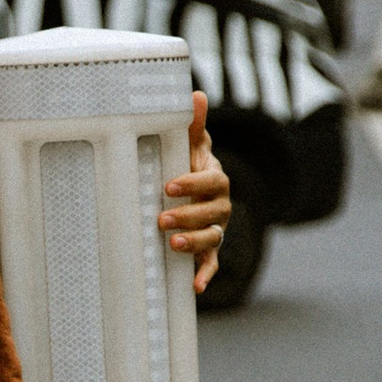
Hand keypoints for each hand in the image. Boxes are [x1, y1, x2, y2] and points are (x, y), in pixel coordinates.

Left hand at [162, 90, 231, 296]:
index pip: (211, 180)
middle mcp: (221, 205)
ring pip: (212, 238)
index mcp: (216, 178)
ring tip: (172, 244)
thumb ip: (193, 124)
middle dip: (188, 215)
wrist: (197, 189)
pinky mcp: (209, 250)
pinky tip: (194, 287)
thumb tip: (195, 94)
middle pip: (212, 212)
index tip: (169, 185)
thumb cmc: (189, 162)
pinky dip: (205, 275)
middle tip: (161, 219)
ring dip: (194, 242)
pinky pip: (211, 263)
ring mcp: (217, 229)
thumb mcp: (191, 143)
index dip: (193, 183)